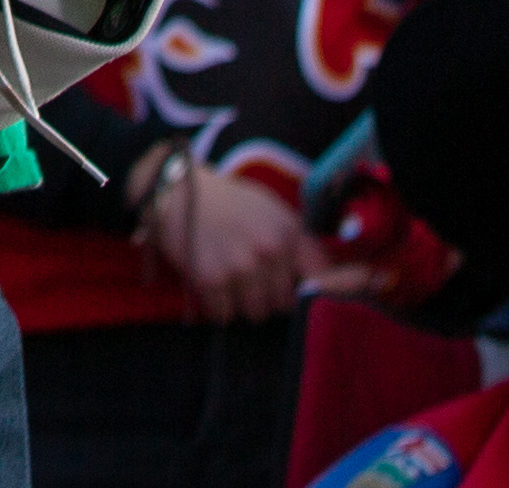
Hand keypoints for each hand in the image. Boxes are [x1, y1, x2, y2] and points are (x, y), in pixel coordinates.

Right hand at [138, 154, 322, 321]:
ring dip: (243, 304)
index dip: (310, 290)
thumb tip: (327, 280)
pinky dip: (217, 306)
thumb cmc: (230, 204)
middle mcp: (269, 250)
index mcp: (288, 231)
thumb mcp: (273, 211)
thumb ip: (299, 244)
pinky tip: (212, 282)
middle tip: (252, 280)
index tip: (299, 293)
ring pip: (255, 314)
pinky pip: (224, 315)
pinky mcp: (211, 280)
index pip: (318, 279)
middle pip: (283, 305)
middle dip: (270, 297)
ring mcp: (240, 267)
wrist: (181, 193)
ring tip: (231, 280)